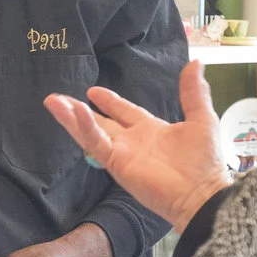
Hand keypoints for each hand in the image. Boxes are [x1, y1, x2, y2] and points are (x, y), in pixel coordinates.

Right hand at [44, 62, 229, 230]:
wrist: (202, 194)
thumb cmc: (204, 161)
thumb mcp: (201, 118)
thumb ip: (193, 92)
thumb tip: (195, 62)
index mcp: (151, 130)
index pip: (124, 112)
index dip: (109, 101)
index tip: (92, 91)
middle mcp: (133, 142)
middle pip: (100, 122)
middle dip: (78, 110)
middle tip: (57, 98)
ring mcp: (122, 154)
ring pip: (91, 132)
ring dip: (72, 117)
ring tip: (53, 101)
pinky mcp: (117, 164)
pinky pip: (97, 143)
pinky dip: (85, 128)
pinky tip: (75, 112)